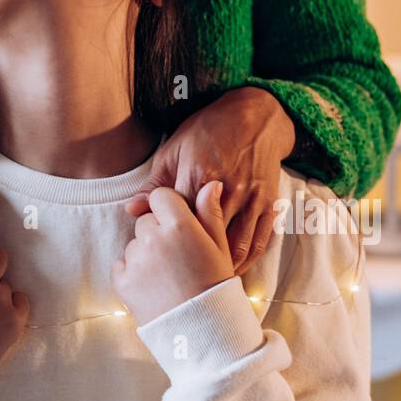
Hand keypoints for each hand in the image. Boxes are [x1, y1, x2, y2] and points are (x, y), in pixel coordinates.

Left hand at [112, 181, 232, 325]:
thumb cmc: (217, 288)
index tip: (179, 225)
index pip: (161, 196)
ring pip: (134, 243)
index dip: (170, 209)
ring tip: (169, 276)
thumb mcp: (221, 249)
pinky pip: (121, 265)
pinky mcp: (122, 281)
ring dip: (146, 254)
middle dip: (158, 232)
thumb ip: (210, 213)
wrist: (203, 334)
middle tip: (178, 257)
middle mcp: (154, 239)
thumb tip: (210, 185)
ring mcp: (135, 260)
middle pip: (147, 220)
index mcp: (180, 226)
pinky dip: (133, 274)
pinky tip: (154, 286)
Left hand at [125, 87, 295, 275]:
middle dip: (193, 260)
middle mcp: (227, 190)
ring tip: (204, 283)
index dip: (167, 241)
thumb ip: (154, 185)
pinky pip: (259, 241)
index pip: (178, 221)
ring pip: (235, 245)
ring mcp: (251, 199)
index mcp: (197, 176)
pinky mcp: (269, 203)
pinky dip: (246, 261)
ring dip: (220, 268)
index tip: (160, 253)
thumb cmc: (207, 131)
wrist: (254, 117)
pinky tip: (232, 270)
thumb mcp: (173, 150)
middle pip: (206, 238)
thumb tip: (131, 210)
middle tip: (180, 278)